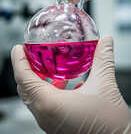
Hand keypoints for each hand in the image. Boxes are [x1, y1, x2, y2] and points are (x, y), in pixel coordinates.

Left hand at [11, 36, 130, 133]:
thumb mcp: (105, 85)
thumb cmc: (110, 125)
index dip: (18, 60)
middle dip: (27, 69)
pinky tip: (68, 84)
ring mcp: (50, 123)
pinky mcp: (58, 126)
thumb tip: (105, 41)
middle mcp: (45, 115)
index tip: (18, 48)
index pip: (23, 78)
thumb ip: (103, 58)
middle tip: (32, 55)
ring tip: (50, 68)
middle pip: (25, 88)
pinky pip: (46, 106)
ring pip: (35, 97)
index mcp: (50, 104)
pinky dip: (50, 91)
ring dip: (39, 81)